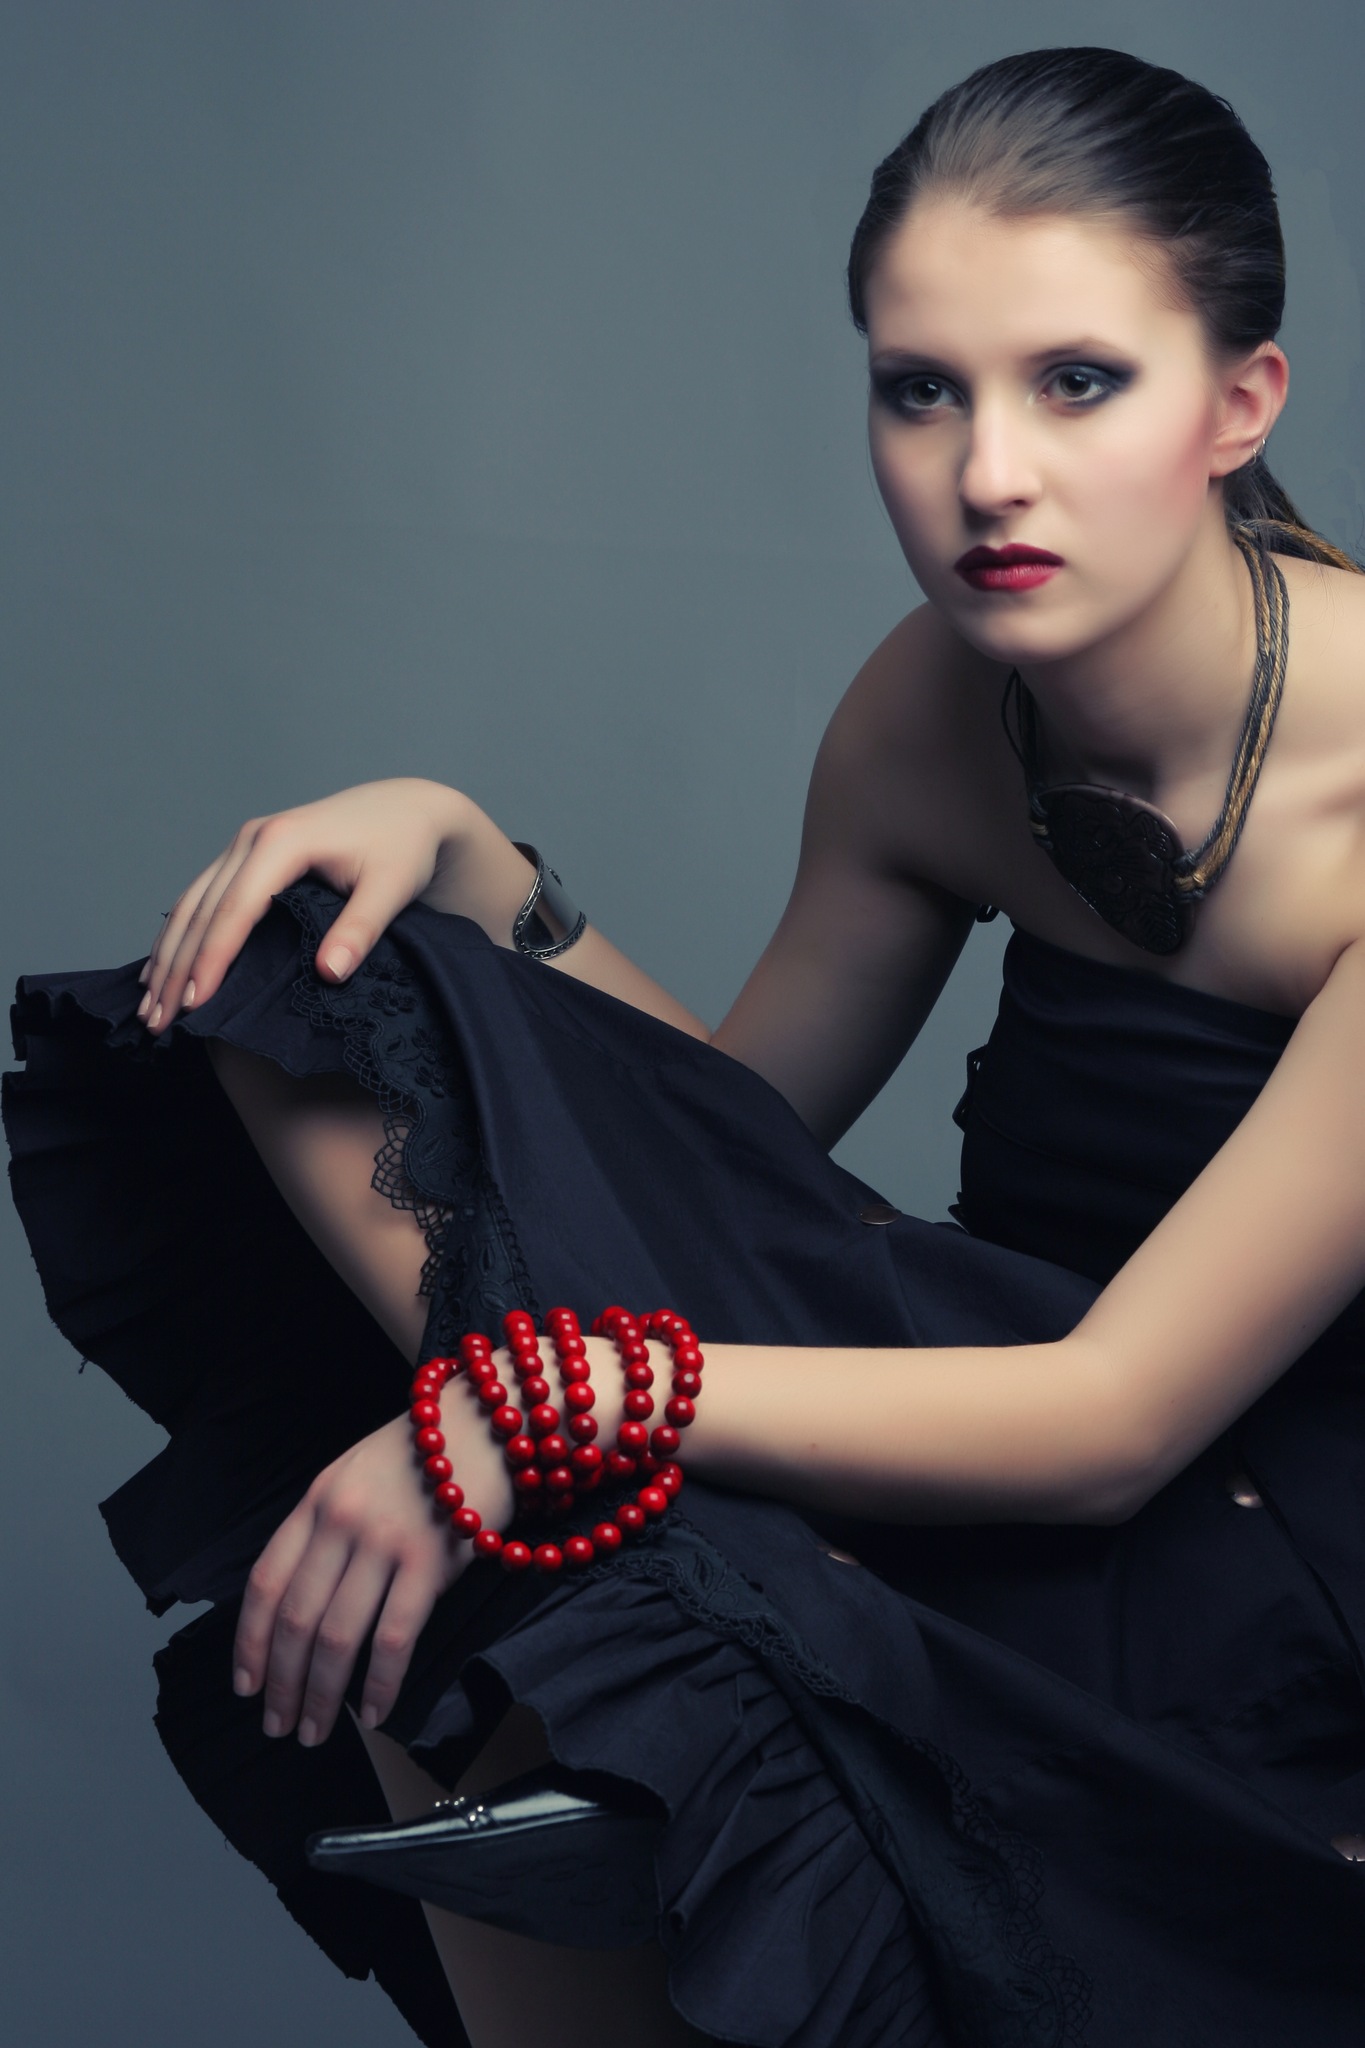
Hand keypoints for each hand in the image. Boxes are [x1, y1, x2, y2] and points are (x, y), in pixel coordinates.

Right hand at [138, 778, 469, 1032]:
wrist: (407, 809)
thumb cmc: (404, 848)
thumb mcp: (392, 888)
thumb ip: (360, 930)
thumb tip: (328, 974)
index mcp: (282, 842)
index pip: (234, 911)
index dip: (211, 961)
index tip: (194, 1006)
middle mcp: (253, 838)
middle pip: (201, 910)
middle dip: (176, 968)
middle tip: (158, 1022)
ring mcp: (244, 844)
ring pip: (191, 904)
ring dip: (167, 956)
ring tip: (151, 1008)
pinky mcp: (246, 855)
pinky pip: (201, 898)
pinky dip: (180, 936)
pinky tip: (163, 970)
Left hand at [232, 1365, 513, 1742]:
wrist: (492, 1420)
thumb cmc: (429, 1454)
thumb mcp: (359, 1476)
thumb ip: (328, 1529)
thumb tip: (303, 1607)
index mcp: (316, 1500)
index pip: (265, 1582)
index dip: (249, 1642)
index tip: (245, 1686)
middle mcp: (341, 1520)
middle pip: (295, 1618)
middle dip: (281, 1683)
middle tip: (278, 1726)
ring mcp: (383, 1540)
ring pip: (336, 1637)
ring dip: (321, 1695)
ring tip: (315, 1731)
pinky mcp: (429, 1561)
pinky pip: (393, 1639)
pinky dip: (380, 1684)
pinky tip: (374, 1713)